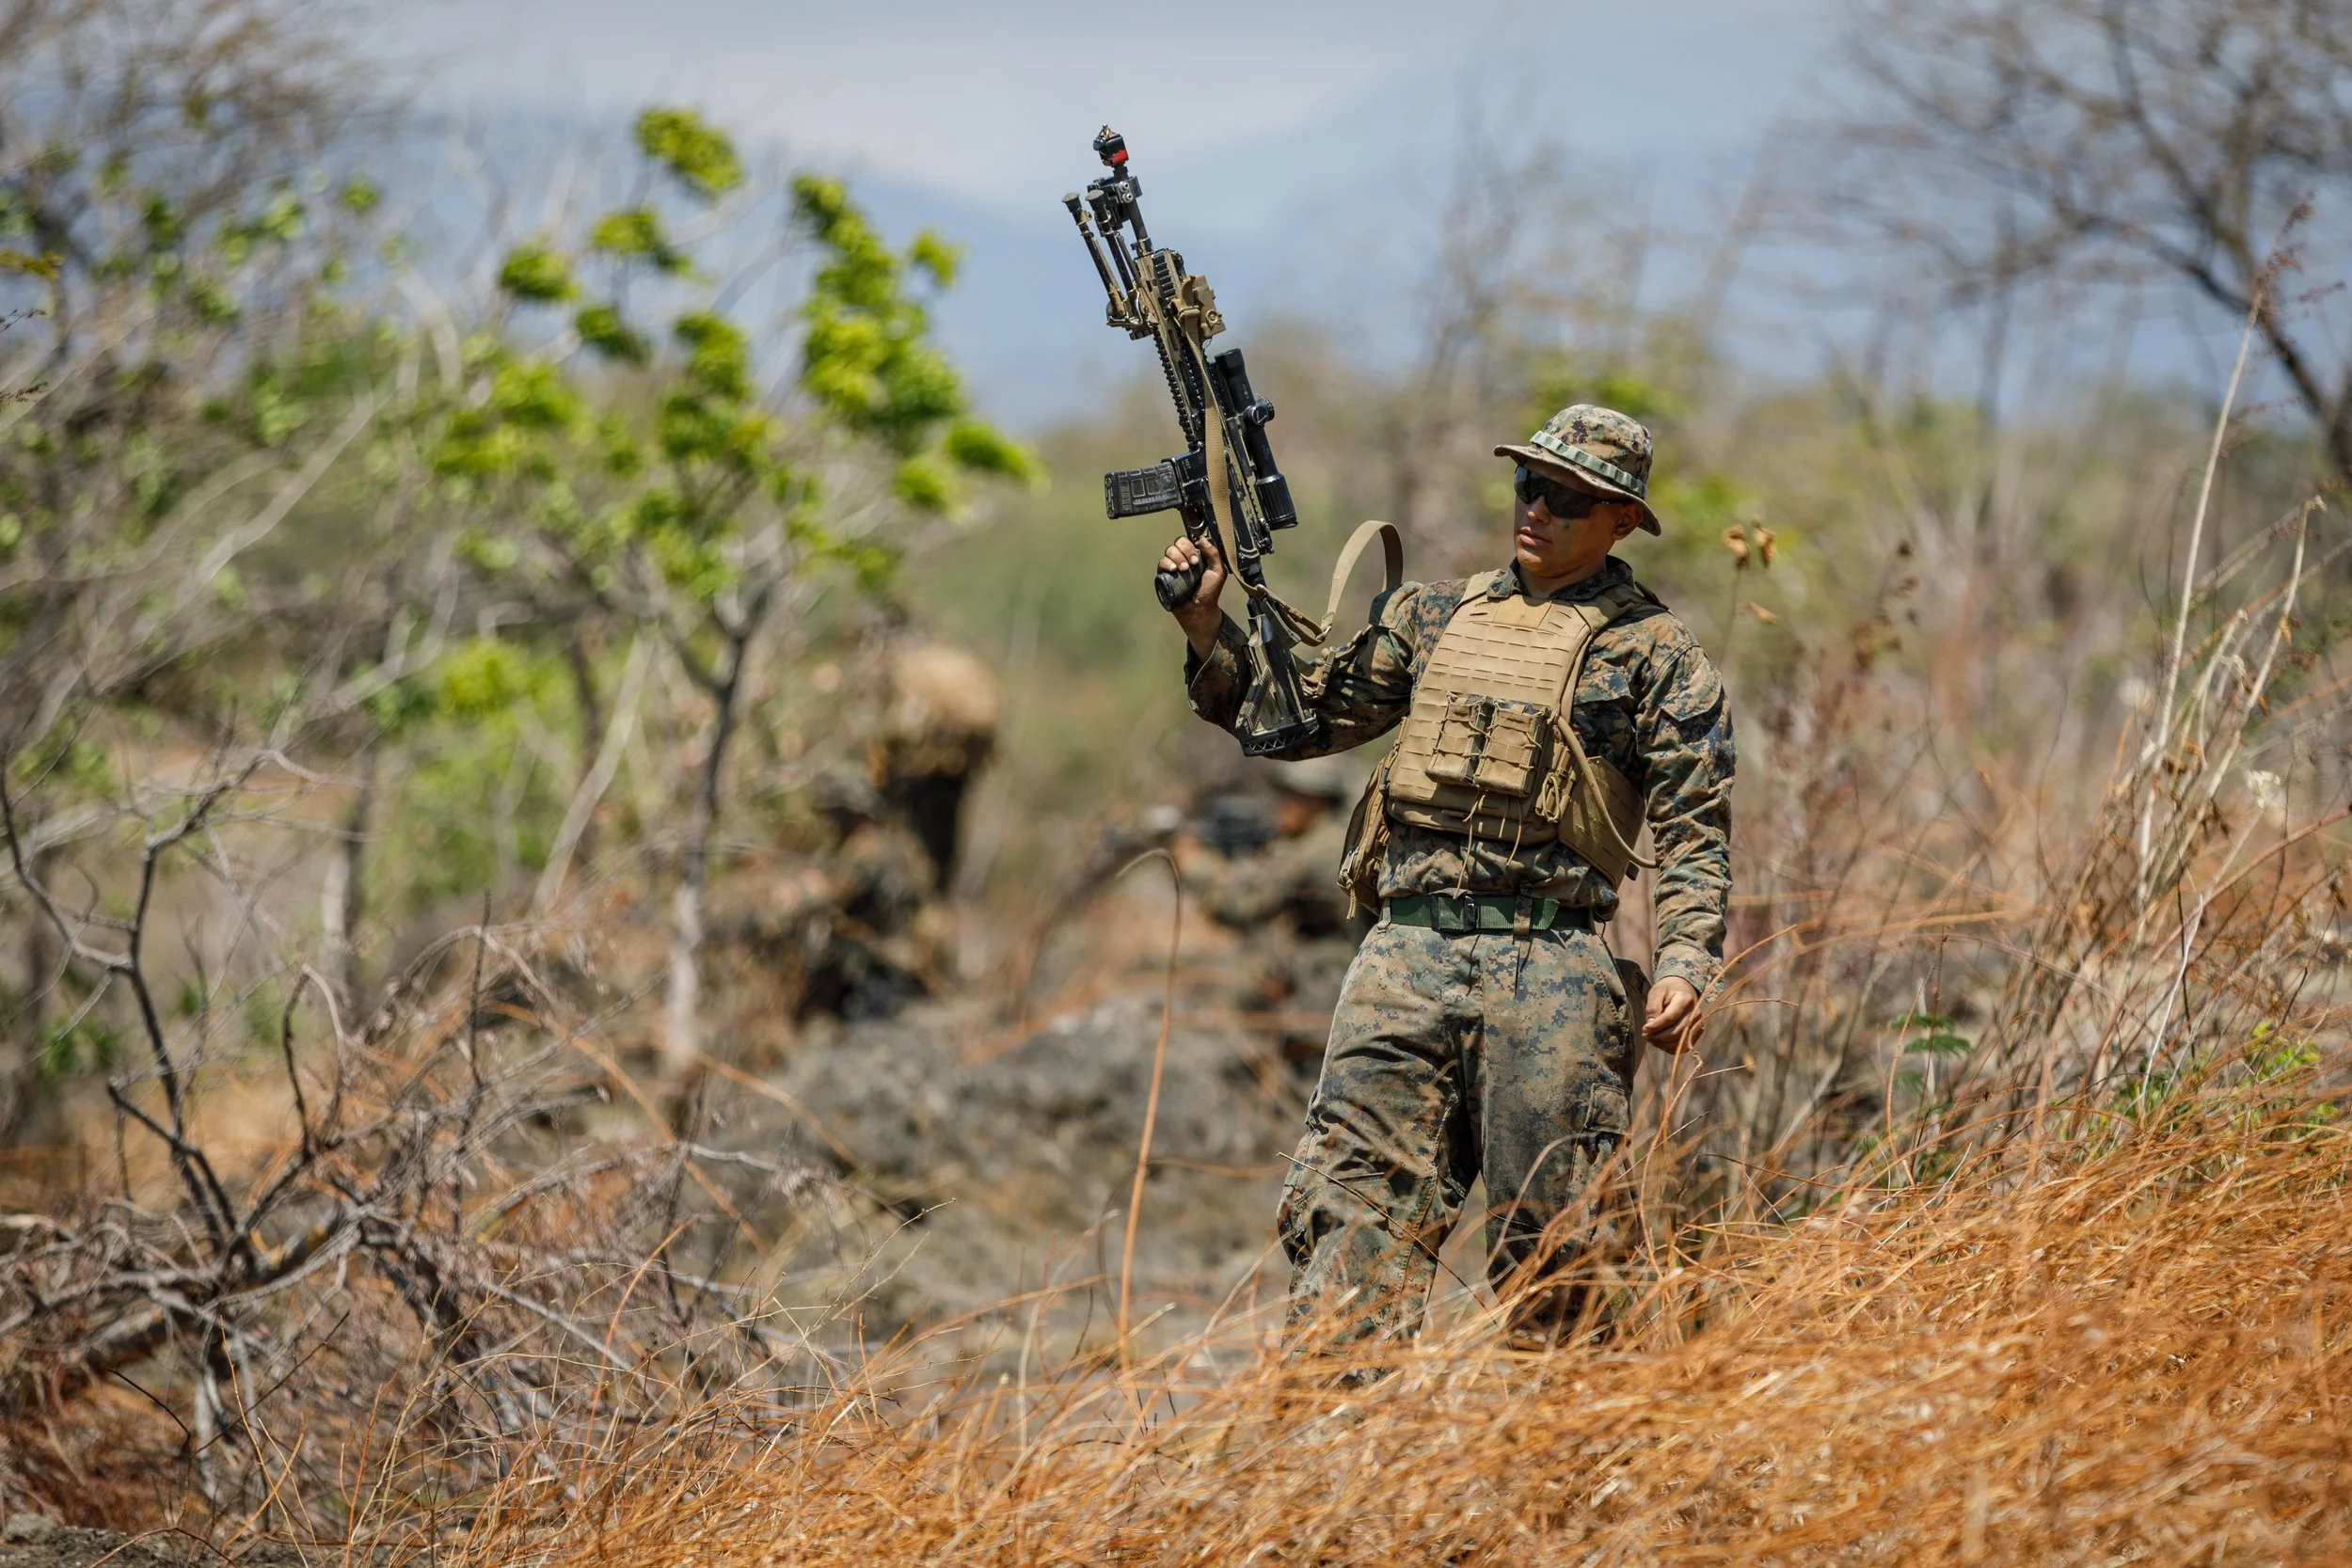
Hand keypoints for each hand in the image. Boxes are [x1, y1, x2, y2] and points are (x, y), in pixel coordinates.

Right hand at [1160, 534, 1226, 657]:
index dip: (1191, 547)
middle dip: (1184, 551)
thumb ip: (1213, 553)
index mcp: (1196, 555)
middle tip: (1191, 565)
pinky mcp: (1164, 575)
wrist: (1199, 609)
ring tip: (1183, 570)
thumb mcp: (1218, 571)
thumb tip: (1202, 538)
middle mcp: (1184, 558)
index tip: (1196, 559)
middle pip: (1178, 543)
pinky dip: (1167, 564)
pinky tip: (1173, 570)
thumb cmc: (1210, 592)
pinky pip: (1161, 562)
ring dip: (1177, 558)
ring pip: (1169, 551)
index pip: (1189, 541)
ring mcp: (1173, 566)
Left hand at [1643, 977, 1700, 1051]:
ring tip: (1650, 1037)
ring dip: (1662, 1044)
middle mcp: (1695, 1014)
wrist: (1683, 989)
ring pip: (1679, 1042)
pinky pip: (1682, 1047)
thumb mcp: (1657, 992)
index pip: (1670, 1018)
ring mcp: (1698, 1025)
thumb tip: (1651, 1027)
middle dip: (1658, 1037)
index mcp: (1685, 1000)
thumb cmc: (1668, 989)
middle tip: (1645, 1034)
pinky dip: (1669, 1047)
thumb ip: (1653, 1008)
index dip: (1656, 1026)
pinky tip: (1659, 1041)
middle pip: (1675, 1032)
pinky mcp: (1696, 1034)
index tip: (1644, 1028)